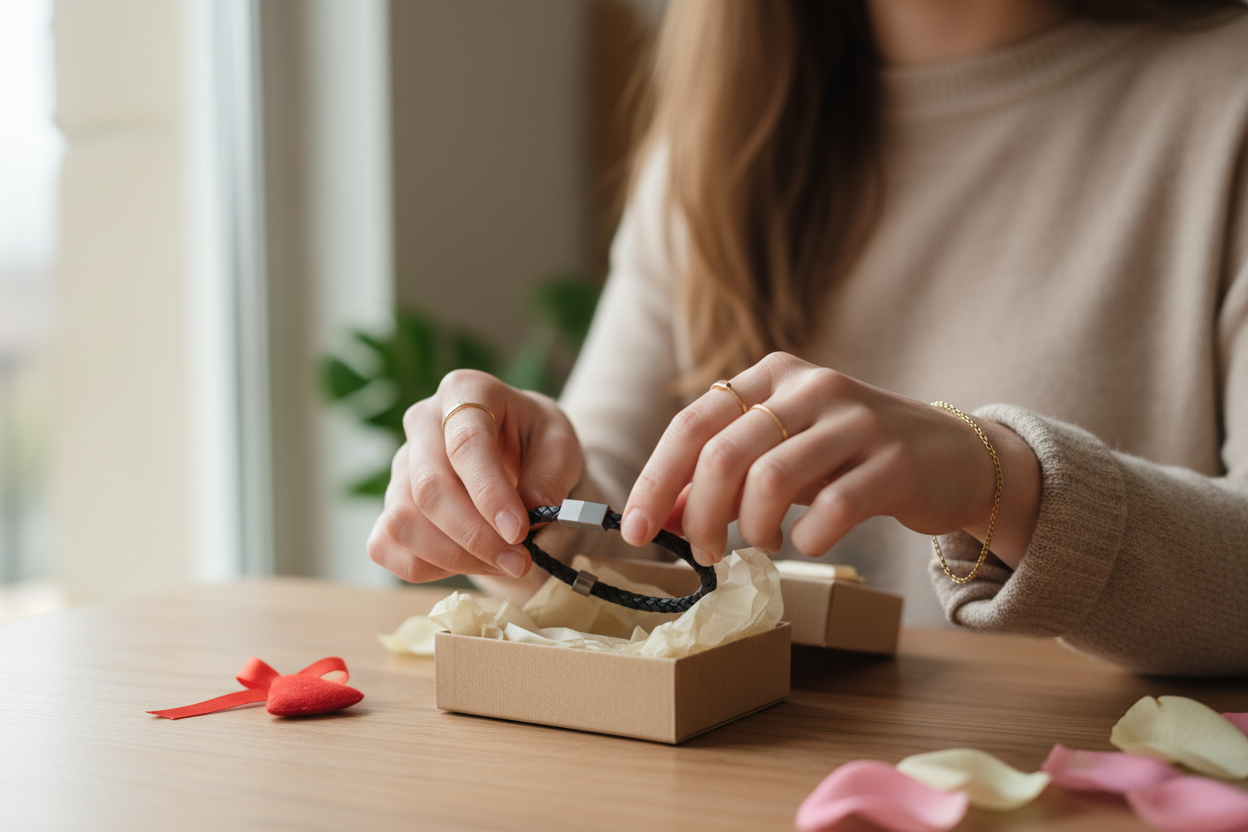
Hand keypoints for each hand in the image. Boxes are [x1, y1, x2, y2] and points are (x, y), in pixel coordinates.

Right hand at [367, 370, 582, 581]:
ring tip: (503, 563)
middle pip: (429, 488)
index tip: (519, 531)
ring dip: (455, 556)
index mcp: (465, 392)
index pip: (466, 444)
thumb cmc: (535, 441)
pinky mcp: (390, 505)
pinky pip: (386, 546)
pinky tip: (469, 564)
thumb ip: (549, 477)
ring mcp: (399, 466)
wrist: (517, 451)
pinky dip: (427, 566)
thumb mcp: (560, 445)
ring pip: (403, 522)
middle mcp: (422, 423)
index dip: (490, 493)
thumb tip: (529, 514)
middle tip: (519, 560)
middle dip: (475, 535)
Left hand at [619, 353, 1040, 567]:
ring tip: (761, 544)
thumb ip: (722, 479)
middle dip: (700, 515)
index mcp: (772, 375)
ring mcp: (856, 420)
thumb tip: (661, 517)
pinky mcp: (895, 461)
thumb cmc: (849, 460)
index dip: (657, 479)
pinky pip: (832, 509)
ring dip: (751, 527)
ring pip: (770, 478)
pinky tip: (808, 541)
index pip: (692, 423)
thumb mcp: (780, 458)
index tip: (636, 529)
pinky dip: (808, 537)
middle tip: (703, 553)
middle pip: (723, 452)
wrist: (952, 456)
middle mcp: (810, 386)